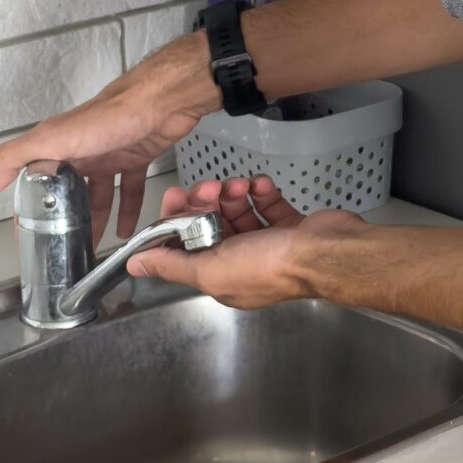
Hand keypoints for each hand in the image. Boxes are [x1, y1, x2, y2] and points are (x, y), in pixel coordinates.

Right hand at [0, 34, 214, 244]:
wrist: (161, 101)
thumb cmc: (111, 115)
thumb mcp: (53, 139)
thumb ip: (15, 158)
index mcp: (57, 145)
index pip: (31, 180)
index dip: (27, 207)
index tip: (25, 233)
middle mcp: (80, 149)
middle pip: (66, 191)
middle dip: (64, 219)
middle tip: (64, 246)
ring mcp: (108, 153)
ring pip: (96, 194)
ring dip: (95, 220)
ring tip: (92, 245)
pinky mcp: (134, 156)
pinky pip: (126, 188)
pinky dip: (125, 209)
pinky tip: (125, 227)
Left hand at [127, 176, 366, 307]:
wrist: (327, 252)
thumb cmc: (270, 266)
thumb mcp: (211, 269)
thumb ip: (172, 263)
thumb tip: (135, 265)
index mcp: (219, 278)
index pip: (186, 246)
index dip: (178, 220)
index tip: (177, 196)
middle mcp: (240, 263)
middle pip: (211, 225)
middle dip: (207, 201)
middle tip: (212, 185)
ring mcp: (266, 244)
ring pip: (237, 211)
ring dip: (234, 194)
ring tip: (241, 184)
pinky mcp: (289, 226)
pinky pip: (266, 204)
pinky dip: (262, 192)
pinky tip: (263, 185)